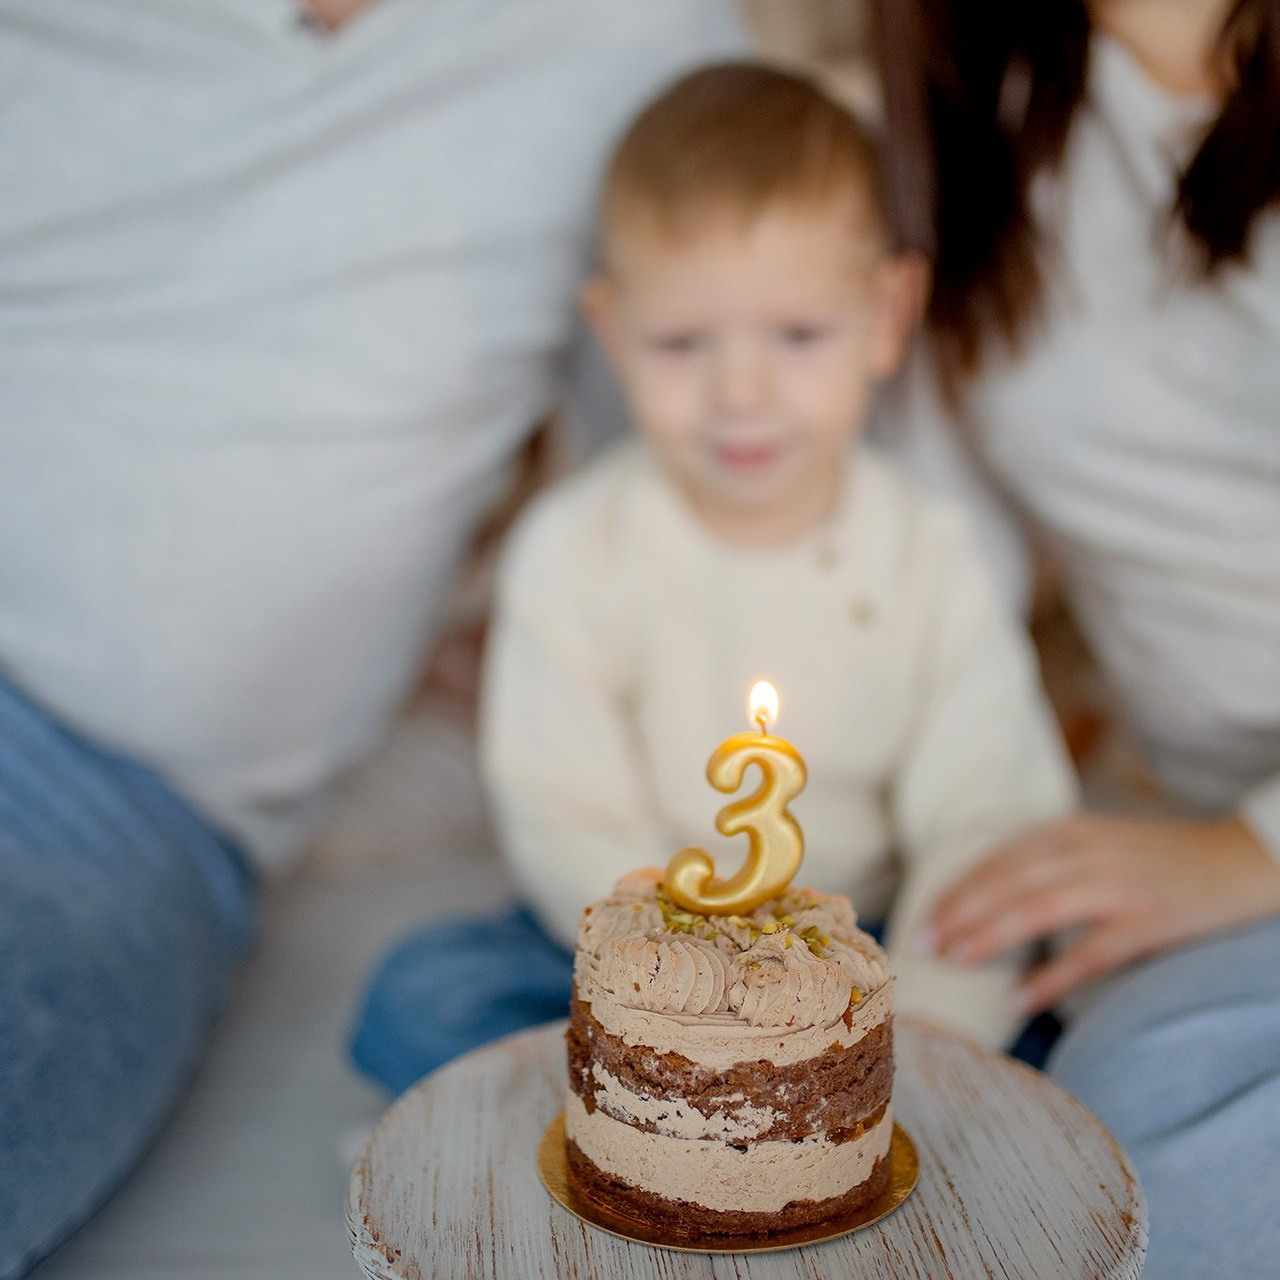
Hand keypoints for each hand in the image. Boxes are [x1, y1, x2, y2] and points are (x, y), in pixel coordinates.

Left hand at [925, 813, 1279, 1014]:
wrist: (1237, 859)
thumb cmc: (1155, 859)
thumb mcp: (1096, 843)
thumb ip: (1048, 861)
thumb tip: (987, 899)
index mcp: (1069, 830)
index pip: (997, 859)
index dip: (957, 889)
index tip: (925, 917)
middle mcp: (1087, 852)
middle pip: (1008, 882)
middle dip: (960, 912)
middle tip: (925, 944)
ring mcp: (1117, 886)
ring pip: (1039, 910)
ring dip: (992, 936)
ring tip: (958, 961)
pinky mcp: (1147, 922)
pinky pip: (1090, 953)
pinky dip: (1052, 976)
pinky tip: (1021, 999)